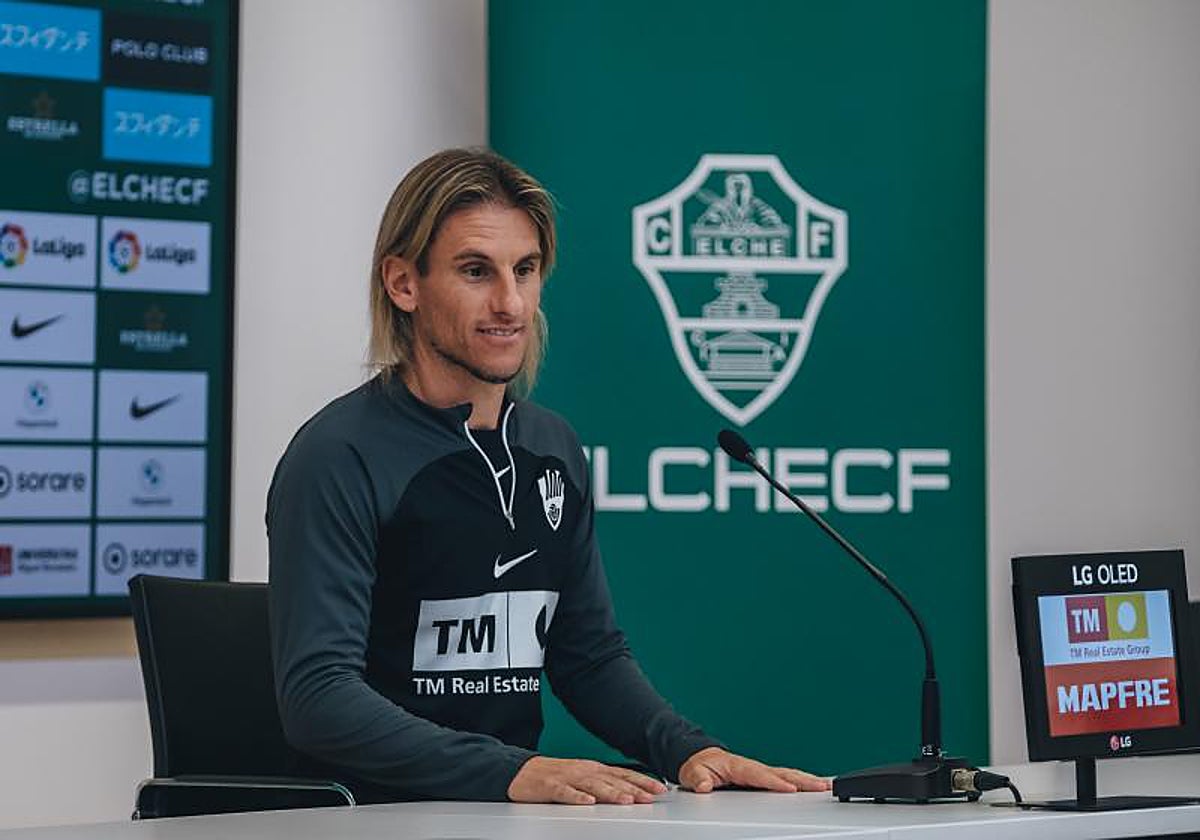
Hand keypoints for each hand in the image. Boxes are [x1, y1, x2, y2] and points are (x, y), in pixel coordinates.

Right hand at [508, 756, 667, 804]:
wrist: (522, 772)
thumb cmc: (554, 776)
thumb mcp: (583, 777)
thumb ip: (603, 783)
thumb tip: (629, 791)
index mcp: (593, 769)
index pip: (622, 774)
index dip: (642, 781)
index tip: (660, 788)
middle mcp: (584, 771)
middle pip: (612, 780)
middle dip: (633, 788)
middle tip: (650, 797)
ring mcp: (567, 777)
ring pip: (592, 786)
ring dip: (611, 793)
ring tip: (626, 801)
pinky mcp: (550, 786)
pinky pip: (565, 793)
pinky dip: (577, 797)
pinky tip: (587, 803)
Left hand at [678, 747, 830, 793]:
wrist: (700, 759)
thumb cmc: (699, 765)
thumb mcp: (692, 772)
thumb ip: (699, 778)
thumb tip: (704, 785)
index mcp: (737, 765)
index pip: (758, 775)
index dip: (774, 782)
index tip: (789, 788)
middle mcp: (752, 767)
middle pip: (780, 773)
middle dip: (801, 779)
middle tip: (820, 786)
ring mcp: (759, 771)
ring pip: (787, 774)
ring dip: (806, 780)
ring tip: (825, 786)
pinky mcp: (763, 777)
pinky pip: (784, 778)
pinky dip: (800, 782)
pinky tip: (813, 787)